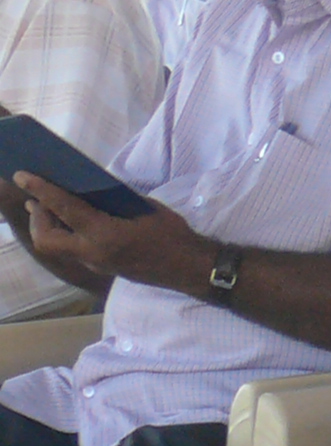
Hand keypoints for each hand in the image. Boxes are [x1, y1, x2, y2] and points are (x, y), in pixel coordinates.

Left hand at [10, 174, 207, 293]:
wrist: (192, 270)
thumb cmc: (174, 236)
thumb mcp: (145, 209)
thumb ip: (115, 201)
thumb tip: (94, 189)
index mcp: (106, 235)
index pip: (64, 209)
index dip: (41, 189)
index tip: (22, 175)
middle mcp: (95, 253)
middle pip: (47, 238)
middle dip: (39, 218)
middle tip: (40, 200)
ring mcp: (97, 264)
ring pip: (58, 247)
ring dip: (50, 227)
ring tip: (49, 209)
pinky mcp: (103, 268)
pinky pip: (74, 250)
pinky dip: (68, 234)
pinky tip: (75, 223)